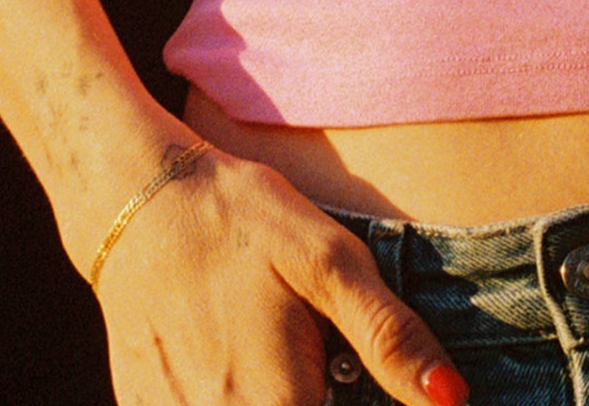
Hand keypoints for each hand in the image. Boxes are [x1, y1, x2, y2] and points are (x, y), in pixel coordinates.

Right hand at [94, 145, 468, 405]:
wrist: (136, 202)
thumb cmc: (241, 221)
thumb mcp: (329, 259)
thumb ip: (389, 336)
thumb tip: (452, 398)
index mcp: (281, 404)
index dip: (365, 402)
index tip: (346, 368)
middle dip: (315, 393)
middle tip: (315, 352)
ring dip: (278, 392)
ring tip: (271, 345)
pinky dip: (228, 392)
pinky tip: (233, 354)